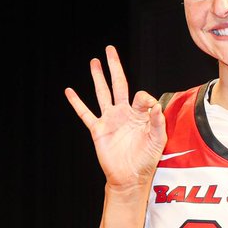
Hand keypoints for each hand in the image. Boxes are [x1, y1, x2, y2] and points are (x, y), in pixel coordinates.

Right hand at [65, 45, 166, 190]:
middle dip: (114, 67)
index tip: (149, 106)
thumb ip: (158, 122)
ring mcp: (110, 120)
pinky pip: (85, 113)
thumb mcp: (158, 140)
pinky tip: (69, 91)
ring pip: (102, 93)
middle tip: (110, 50)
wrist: (131, 177)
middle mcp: (124, 113)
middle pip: (118, 84)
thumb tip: (156, 105)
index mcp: (140, 114)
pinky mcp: (98, 130)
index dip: (144, 98)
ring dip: (98, 78)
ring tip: (94, 62)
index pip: (140, 96)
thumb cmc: (146, 159)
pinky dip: (77, 103)